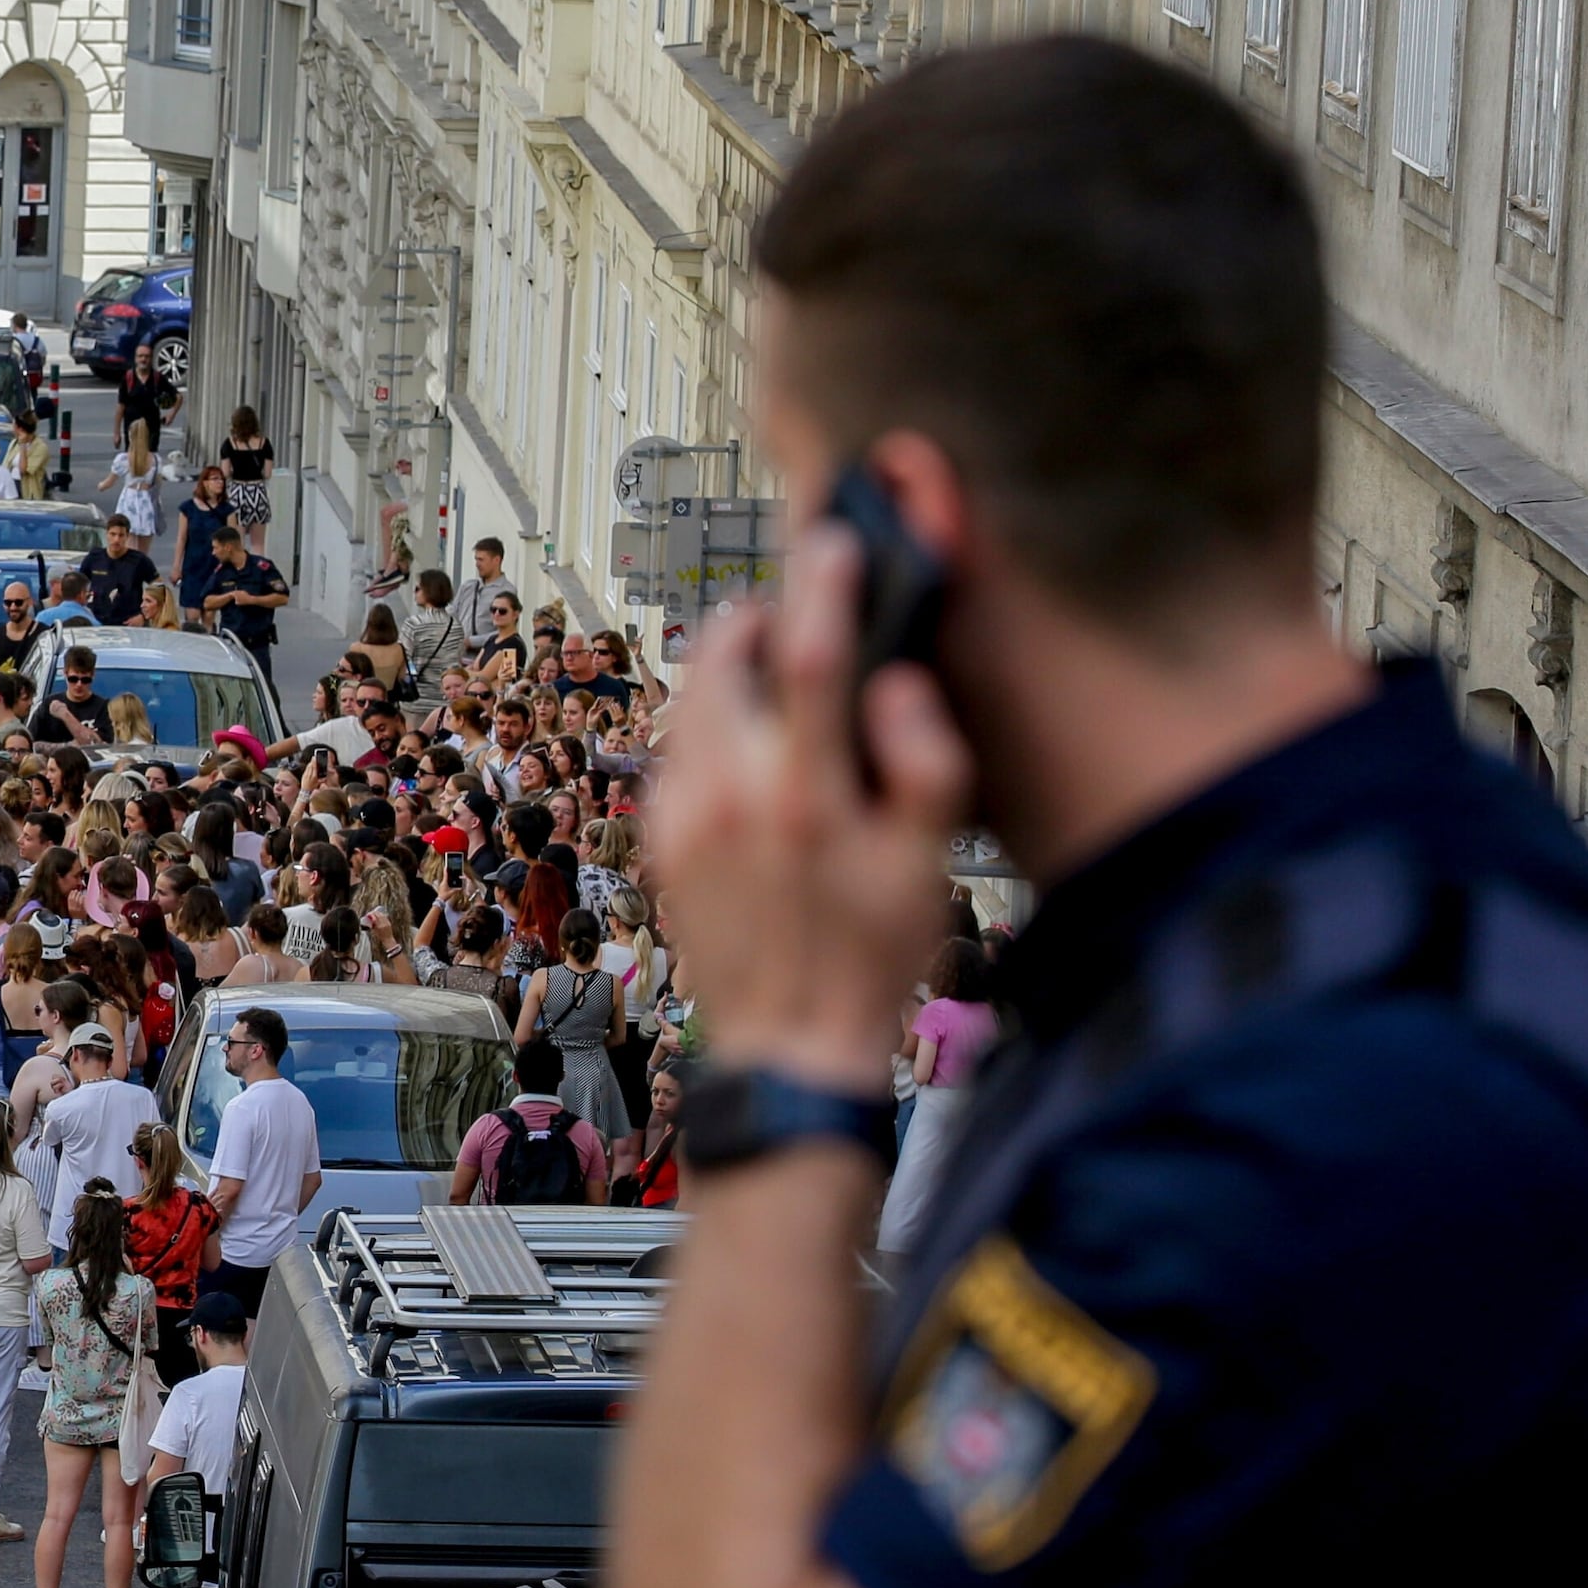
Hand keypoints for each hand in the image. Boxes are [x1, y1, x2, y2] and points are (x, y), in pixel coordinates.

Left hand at [647, 522, 971, 1090]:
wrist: (790, 1044)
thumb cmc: (870, 955)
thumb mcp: (928, 866)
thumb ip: (925, 763)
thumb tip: (898, 685)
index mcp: (806, 796)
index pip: (812, 655)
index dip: (823, 584)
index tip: (834, 543)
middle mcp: (730, 797)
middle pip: (723, 659)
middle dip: (758, 620)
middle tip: (795, 616)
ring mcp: (682, 817)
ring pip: (690, 700)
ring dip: (729, 671)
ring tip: (776, 679)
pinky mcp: (659, 839)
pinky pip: (676, 752)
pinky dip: (709, 727)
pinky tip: (749, 751)